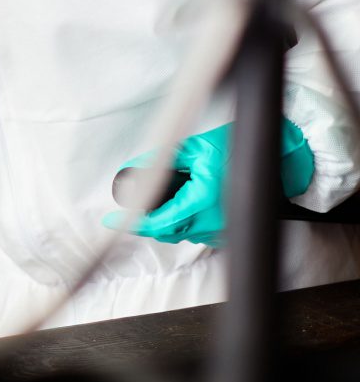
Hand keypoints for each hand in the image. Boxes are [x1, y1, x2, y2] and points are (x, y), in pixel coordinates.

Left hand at [102, 118, 315, 246]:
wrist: (270, 157)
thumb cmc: (233, 148)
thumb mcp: (194, 147)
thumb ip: (161, 159)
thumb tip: (133, 169)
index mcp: (203, 200)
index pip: (159, 222)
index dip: (132, 223)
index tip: (111, 221)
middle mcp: (214, 221)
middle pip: (166, 232)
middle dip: (144, 222)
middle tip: (128, 209)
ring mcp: (223, 229)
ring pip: (180, 234)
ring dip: (162, 223)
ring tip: (151, 203)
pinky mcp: (228, 231)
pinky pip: (196, 233)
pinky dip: (180, 224)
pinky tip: (175, 206)